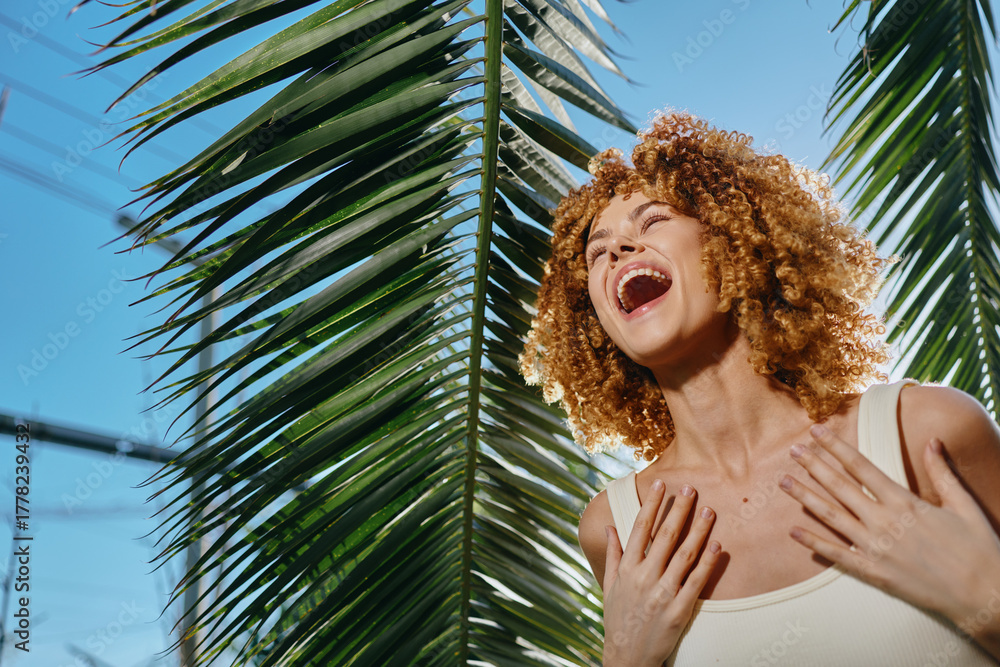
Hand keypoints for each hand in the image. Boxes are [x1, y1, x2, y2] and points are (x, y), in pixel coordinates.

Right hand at [602, 479, 720, 666]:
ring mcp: (661, 593)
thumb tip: (610, 528)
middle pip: (665, 536)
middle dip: (679, 509)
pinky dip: (707, 562)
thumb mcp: (609, 586)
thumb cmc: (618, 619)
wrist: (627, 657)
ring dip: (698, 530)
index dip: (652, 504)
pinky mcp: (678, 610)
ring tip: (710, 510)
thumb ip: (612, 555)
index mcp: (626, 568)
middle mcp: (643, 577)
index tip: (661, 484)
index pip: (640, 528)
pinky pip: (696, 581)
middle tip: (691, 488)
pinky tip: (717, 546)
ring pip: (684, 555)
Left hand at [780, 424, 999, 652]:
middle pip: (840, 488)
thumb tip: (932, 440)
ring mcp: (876, 549)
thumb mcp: (963, 504)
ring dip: (806, 498)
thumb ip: (943, 471)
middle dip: (814, 466)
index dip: (836, 447)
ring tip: (784, 482)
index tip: (817, 431)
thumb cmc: (978, 549)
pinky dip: (815, 543)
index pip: (861, 467)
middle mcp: (885, 523)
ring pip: (832, 517)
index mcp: (905, 503)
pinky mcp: (875, 573)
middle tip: (793, 449)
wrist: (984, 596)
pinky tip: (794, 531)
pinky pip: (838, 556)